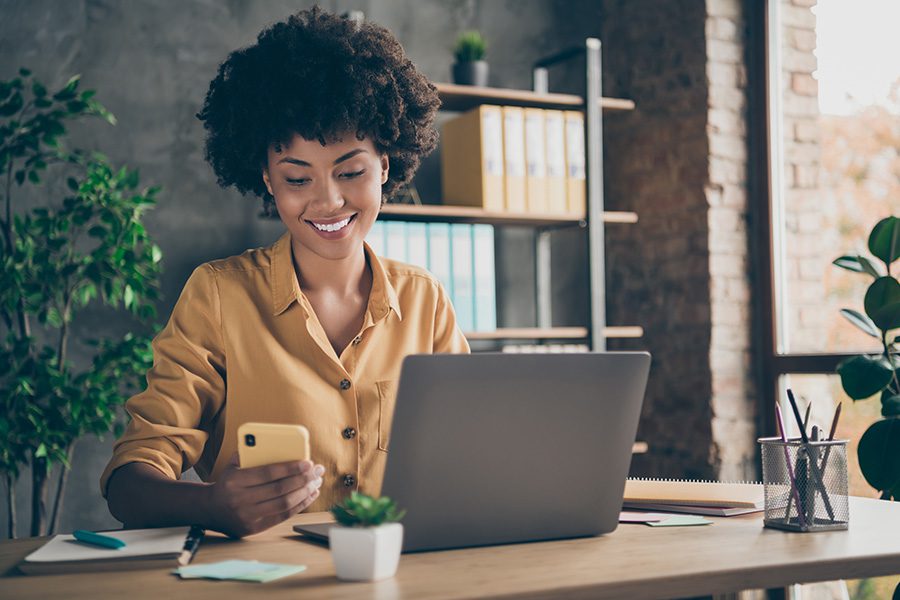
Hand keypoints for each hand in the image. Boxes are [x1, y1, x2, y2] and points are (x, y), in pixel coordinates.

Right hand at [204, 453, 325, 537]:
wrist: (209, 509)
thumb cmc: (228, 482)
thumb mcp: (233, 465)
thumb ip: (252, 453)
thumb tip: (282, 444)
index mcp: (235, 481)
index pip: (268, 473)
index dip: (291, 468)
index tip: (308, 462)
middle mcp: (240, 500)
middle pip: (280, 490)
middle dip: (303, 479)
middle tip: (318, 471)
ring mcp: (247, 516)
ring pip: (284, 504)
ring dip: (305, 492)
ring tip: (316, 482)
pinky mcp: (254, 528)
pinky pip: (282, 516)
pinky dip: (299, 505)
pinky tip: (310, 495)